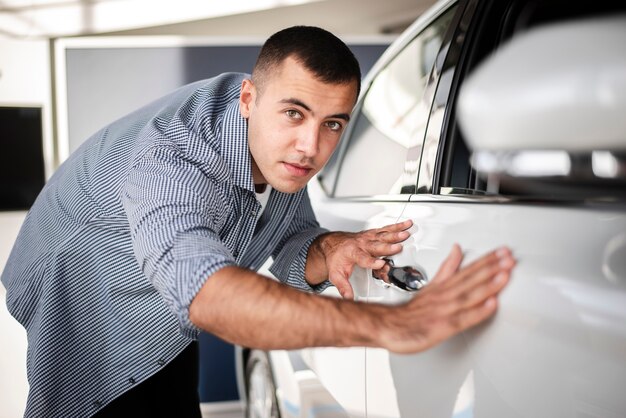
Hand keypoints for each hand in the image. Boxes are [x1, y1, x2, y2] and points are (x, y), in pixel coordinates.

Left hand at [311, 219, 412, 298]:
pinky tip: (407, 225)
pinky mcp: (373, 234)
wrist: (332, 244)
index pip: (364, 259)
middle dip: (388, 247)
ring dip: (395, 234)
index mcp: (353, 254)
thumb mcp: (336, 275)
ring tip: (406, 234)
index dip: (372, 262)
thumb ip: (343, 287)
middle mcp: (362, 244)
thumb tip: (349, 298)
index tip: (381, 264)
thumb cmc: (336, 258)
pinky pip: (386, 229)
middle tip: (398, 247)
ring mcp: (368, 238)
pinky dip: (397, 226)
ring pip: (383, 235)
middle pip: (376, 246)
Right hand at [379, 244, 515, 353]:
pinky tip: (491, 305)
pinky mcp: (442, 327)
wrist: (389, 326)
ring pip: (469, 294)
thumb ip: (448, 267)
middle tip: (508, 257)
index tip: (503, 251)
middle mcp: (445, 295)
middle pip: (471, 278)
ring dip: (488, 284)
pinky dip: (477, 311)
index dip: (487, 259)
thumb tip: (457, 249)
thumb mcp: (432, 283)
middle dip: (492, 266)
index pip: (468, 268)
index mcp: (444, 285)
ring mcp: (444, 310)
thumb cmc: (412, 310)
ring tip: (504, 274)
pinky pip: (462, 318)